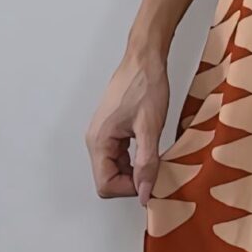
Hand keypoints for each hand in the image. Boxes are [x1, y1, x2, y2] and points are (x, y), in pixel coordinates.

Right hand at [85, 47, 171, 207]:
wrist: (145, 60)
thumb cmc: (144, 85)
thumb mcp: (150, 128)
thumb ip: (146, 163)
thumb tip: (144, 192)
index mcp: (98, 141)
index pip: (105, 185)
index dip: (129, 189)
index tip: (150, 180)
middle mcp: (96, 140)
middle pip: (108, 179)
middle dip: (132, 181)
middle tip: (156, 171)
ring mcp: (103, 135)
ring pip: (115, 168)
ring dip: (135, 170)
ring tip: (156, 158)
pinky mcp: (112, 130)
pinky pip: (120, 156)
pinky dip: (135, 159)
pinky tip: (151, 149)